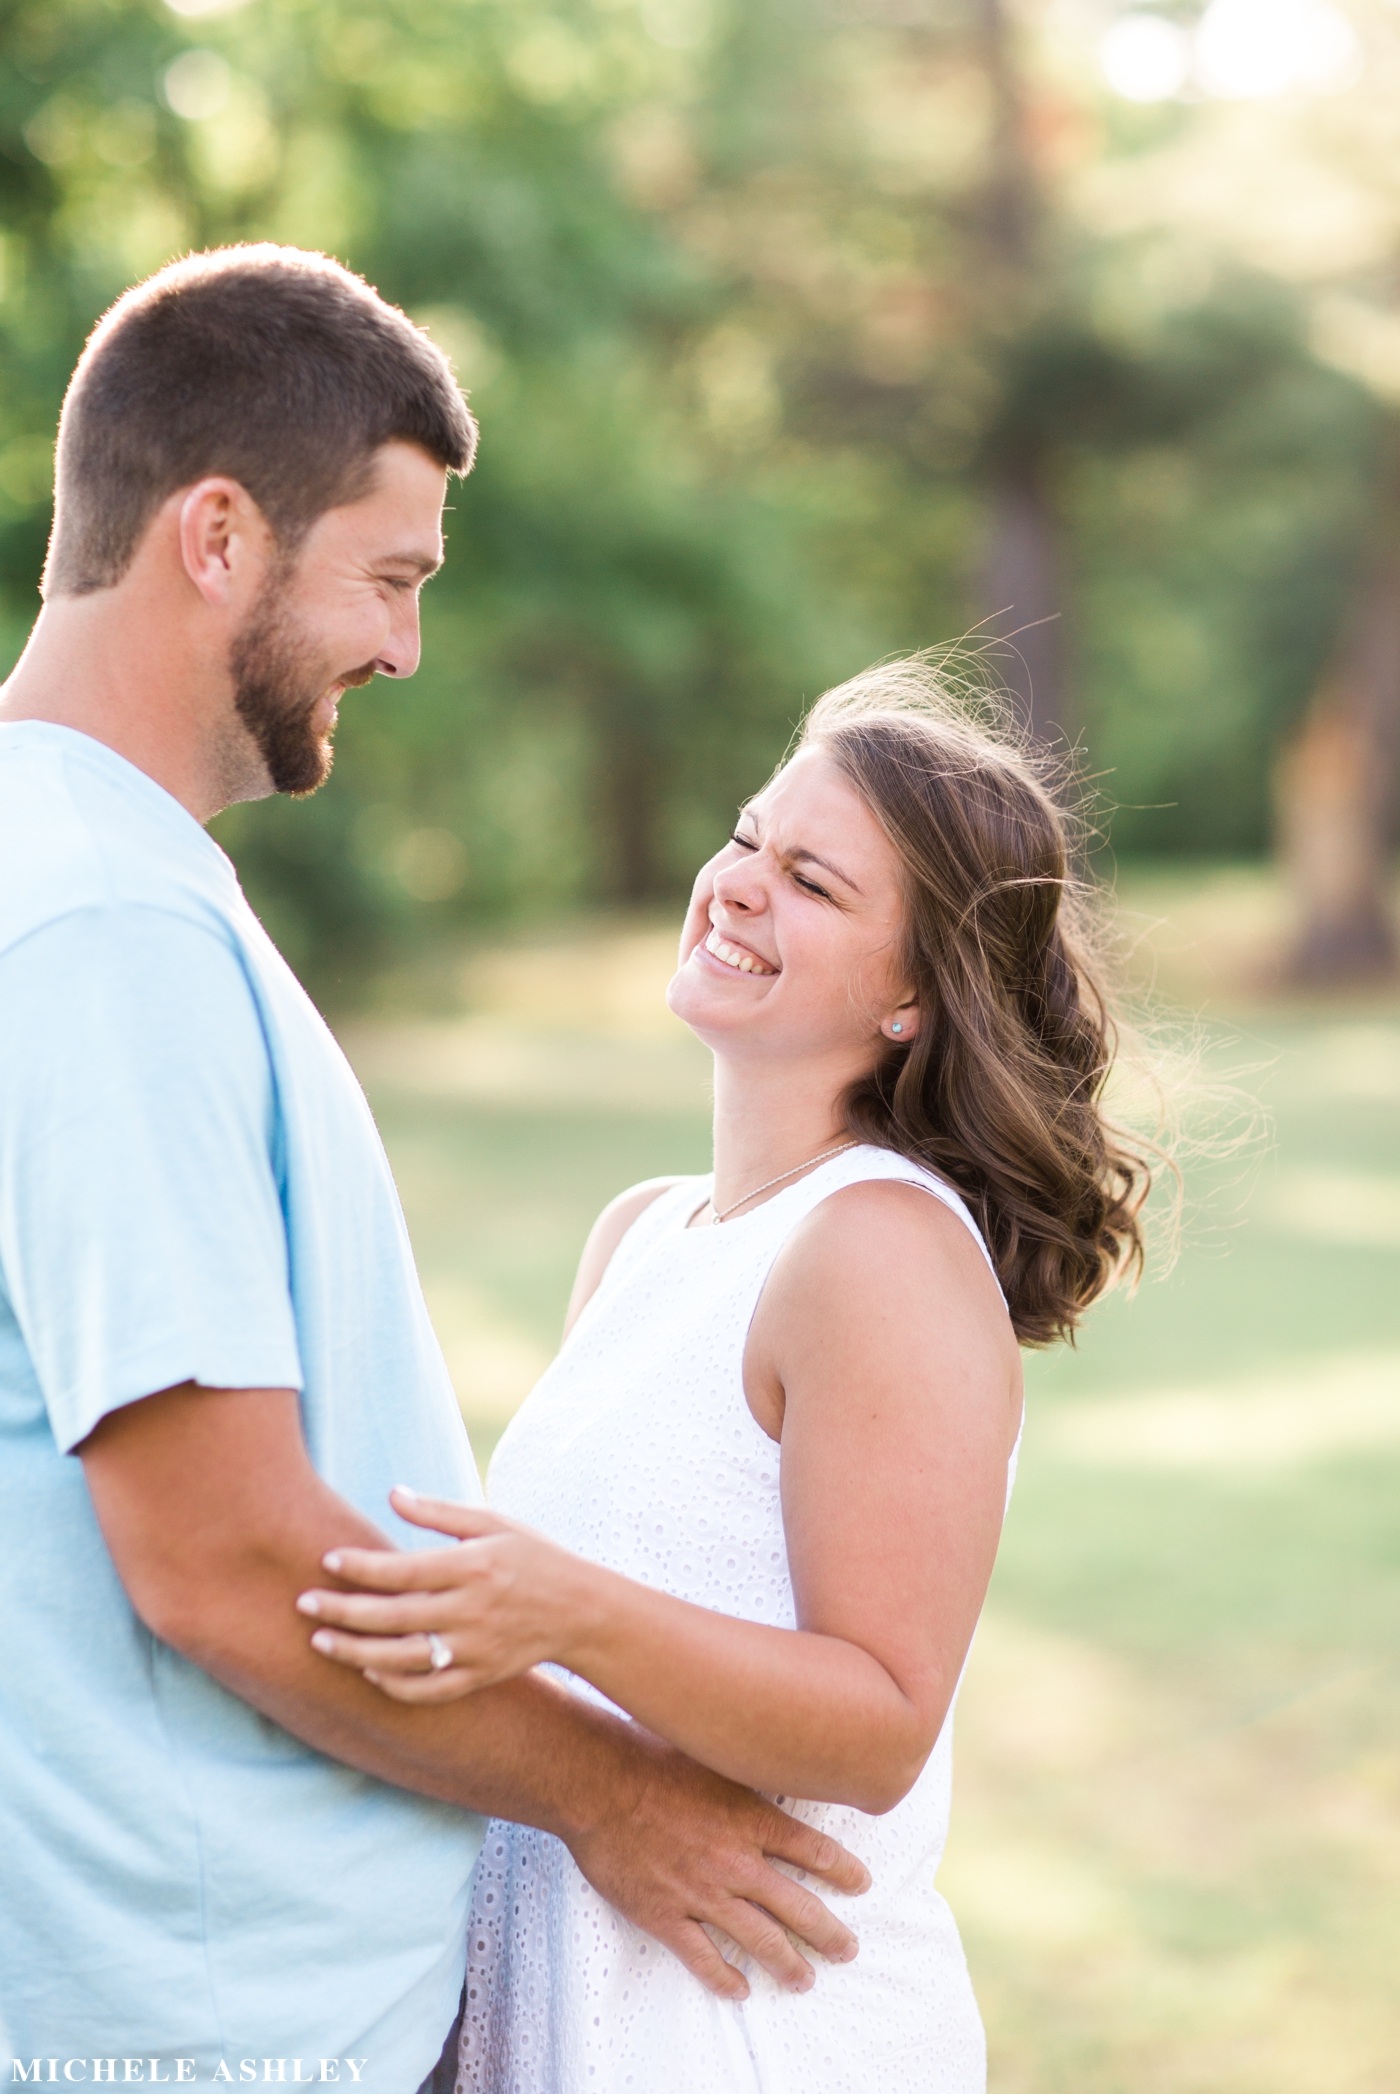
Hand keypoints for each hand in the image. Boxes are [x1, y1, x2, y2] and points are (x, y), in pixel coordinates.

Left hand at [296, 1487, 591, 1701]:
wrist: (581, 1611)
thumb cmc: (532, 1556)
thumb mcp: (493, 1523)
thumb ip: (440, 1513)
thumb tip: (391, 1493)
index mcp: (473, 1567)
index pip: (403, 1570)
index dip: (361, 1567)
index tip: (327, 1560)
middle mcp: (471, 1611)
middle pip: (392, 1617)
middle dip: (342, 1610)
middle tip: (301, 1602)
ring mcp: (474, 1649)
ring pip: (400, 1659)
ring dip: (354, 1652)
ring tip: (320, 1641)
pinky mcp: (478, 1676)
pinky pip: (427, 1690)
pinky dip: (393, 1684)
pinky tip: (367, 1670)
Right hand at [566, 1727, 871, 1999]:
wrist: (598, 1782)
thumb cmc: (652, 1756)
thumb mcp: (715, 1755)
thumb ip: (749, 1772)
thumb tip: (779, 1761)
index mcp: (751, 1818)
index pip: (813, 1851)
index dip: (842, 1870)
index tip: (860, 1883)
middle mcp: (736, 1861)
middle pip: (797, 1906)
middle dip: (828, 1933)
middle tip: (847, 1950)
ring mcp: (702, 1893)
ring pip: (758, 1940)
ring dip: (787, 1964)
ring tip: (805, 1979)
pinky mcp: (665, 1915)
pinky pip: (702, 1957)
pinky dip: (724, 1978)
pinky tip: (739, 1989)